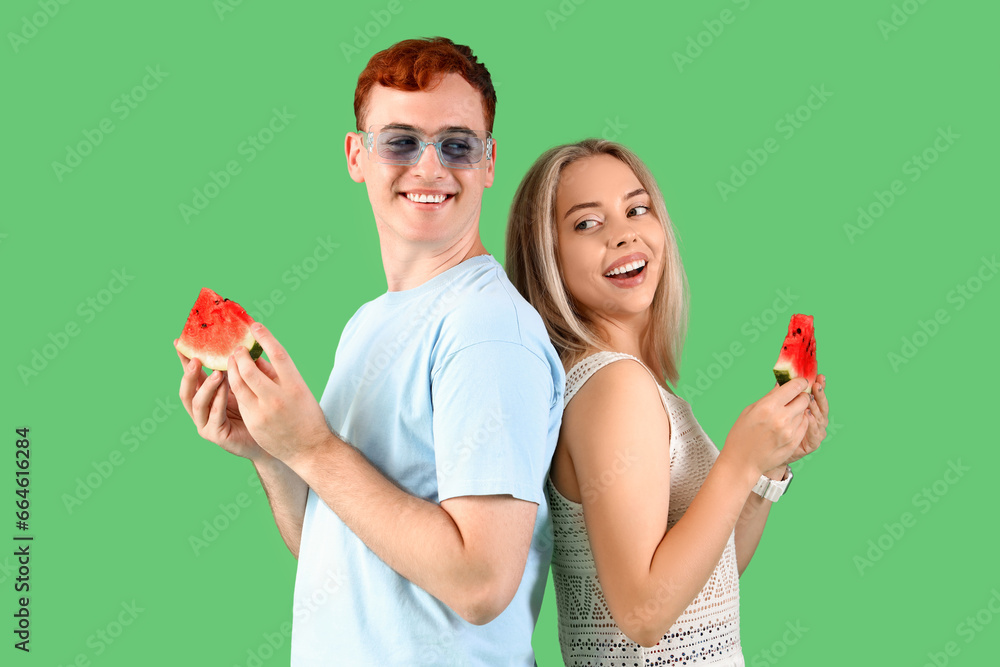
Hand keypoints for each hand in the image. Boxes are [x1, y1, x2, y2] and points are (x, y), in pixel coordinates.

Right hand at [175, 341, 270, 461]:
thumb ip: (237, 368)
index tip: (178, 342)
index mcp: (206, 395)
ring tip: (217, 372)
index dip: (184, 360)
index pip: (192, 376)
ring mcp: (206, 424)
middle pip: (187, 391)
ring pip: (198, 403)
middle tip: (196, 359)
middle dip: (189, 374)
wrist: (269, 434)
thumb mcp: (245, 384)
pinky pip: (215, 416)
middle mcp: (201, 410)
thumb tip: (237, 343)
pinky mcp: (216, 436)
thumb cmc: (257, 407)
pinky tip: (226, 389)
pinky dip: (219, 401)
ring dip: (207, 387)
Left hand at [226, 323, 332, 468]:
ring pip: (239, 383)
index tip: (255, 325)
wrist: (310, 449)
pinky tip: (230, 380)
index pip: (278, 354)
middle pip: (251, 368)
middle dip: (240, 355)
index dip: (265, 337)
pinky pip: (238, 399)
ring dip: (232, 369)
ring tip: (231, 361)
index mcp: (295, 384)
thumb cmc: (306, 415)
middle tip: (236, 348)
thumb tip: (259, 356)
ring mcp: (264, 410)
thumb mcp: (299, 390)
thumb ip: (277, 373)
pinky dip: (233, 387)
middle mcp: (279, 396)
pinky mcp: (254, 421)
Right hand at [722, 377, 811, 475]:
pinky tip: (788, 425)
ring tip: (787, 414)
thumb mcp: (749, 411)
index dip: (800, 382)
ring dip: (799, 410)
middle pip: (804, 399)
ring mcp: (789, 432)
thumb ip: (769, 397)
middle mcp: (781, 418)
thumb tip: (782, 385)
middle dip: (801, 396)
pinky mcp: (794, 443)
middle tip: (794, 398)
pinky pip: (804, 426)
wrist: (742, 462)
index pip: (794, 387)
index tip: (800, 382)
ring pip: (805, 413)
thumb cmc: (741, 435)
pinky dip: (799, 422)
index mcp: (767, 407)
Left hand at [782, 374, 828, 464]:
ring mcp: (815, 432)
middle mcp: (814, 420)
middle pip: (822, 405)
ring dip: (817, 407)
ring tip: (812, 398)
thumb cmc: (773, 429)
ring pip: (821, 418)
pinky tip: (808, 416)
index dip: (818, 385)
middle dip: (820, 394)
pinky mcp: (812, 444)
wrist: (768, 453)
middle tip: (817, 384)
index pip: (816, 395)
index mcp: (808, 409)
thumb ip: (782, 397)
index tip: (818, 375)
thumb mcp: (776, 410)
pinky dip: (813, 424)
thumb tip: (780, 380)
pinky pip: (816, 434)